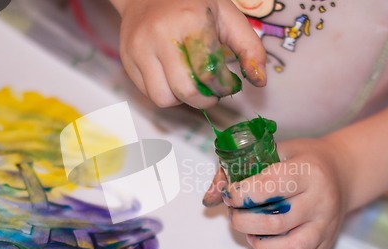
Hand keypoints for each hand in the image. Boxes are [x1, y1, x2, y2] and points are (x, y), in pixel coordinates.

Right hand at [112, 0, 266, 107]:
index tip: (229, 84)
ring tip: (191, 84)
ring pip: (163, 99)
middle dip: (205, 100)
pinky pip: (148, 93)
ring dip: (183, 100)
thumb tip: (259, 81)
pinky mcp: (128, 60)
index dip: (224, 87)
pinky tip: (174, 78)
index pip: (209, 73)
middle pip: (185, 91)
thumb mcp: (226, 15)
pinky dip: (167, 93)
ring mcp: (139, 49)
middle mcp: (160, 36)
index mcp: (189, 21)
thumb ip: (249, 47)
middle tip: (212, 92)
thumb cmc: (192, 4)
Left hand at [203, 138, 350, 248]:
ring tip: (251, 234)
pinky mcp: (328, 243)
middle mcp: (320, 200)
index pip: (269, 186)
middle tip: (235, 215)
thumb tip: (209, 199)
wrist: (342, 171)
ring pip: (292, 248)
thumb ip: (236, 171)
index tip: (229, 195)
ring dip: (261, 246)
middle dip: (243, 222)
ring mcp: (326, 225)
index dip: (241, 194)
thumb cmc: (300, 160)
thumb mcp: (272, 151)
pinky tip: (266, 248)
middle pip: (275, 222)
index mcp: (307, 172)